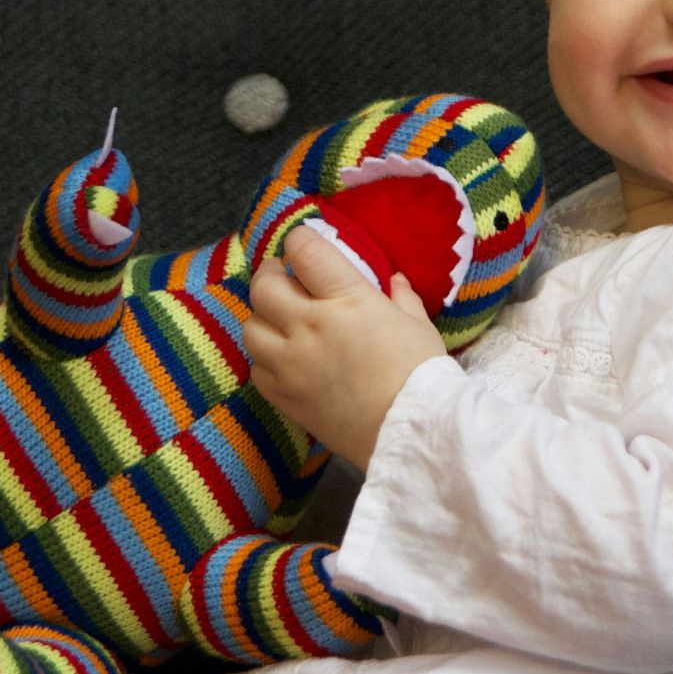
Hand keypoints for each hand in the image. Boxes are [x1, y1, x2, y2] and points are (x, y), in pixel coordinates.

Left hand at [246, 224, 446, 469]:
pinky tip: (285, 358)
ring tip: (279, 319)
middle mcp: (310, 327)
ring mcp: (292, 364)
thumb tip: (393, 279)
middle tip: (281, 275)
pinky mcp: (285, 397)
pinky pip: (257, 369)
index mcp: (346, 300)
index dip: (298, 240)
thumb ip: (401, 297)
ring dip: (263, 318)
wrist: (410, 433)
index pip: (305, 252)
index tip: (302, 244)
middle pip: (263, 287)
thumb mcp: (418, 325)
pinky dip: (266, 359)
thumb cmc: (421, 374)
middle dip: (269, 274)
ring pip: (251, 328)